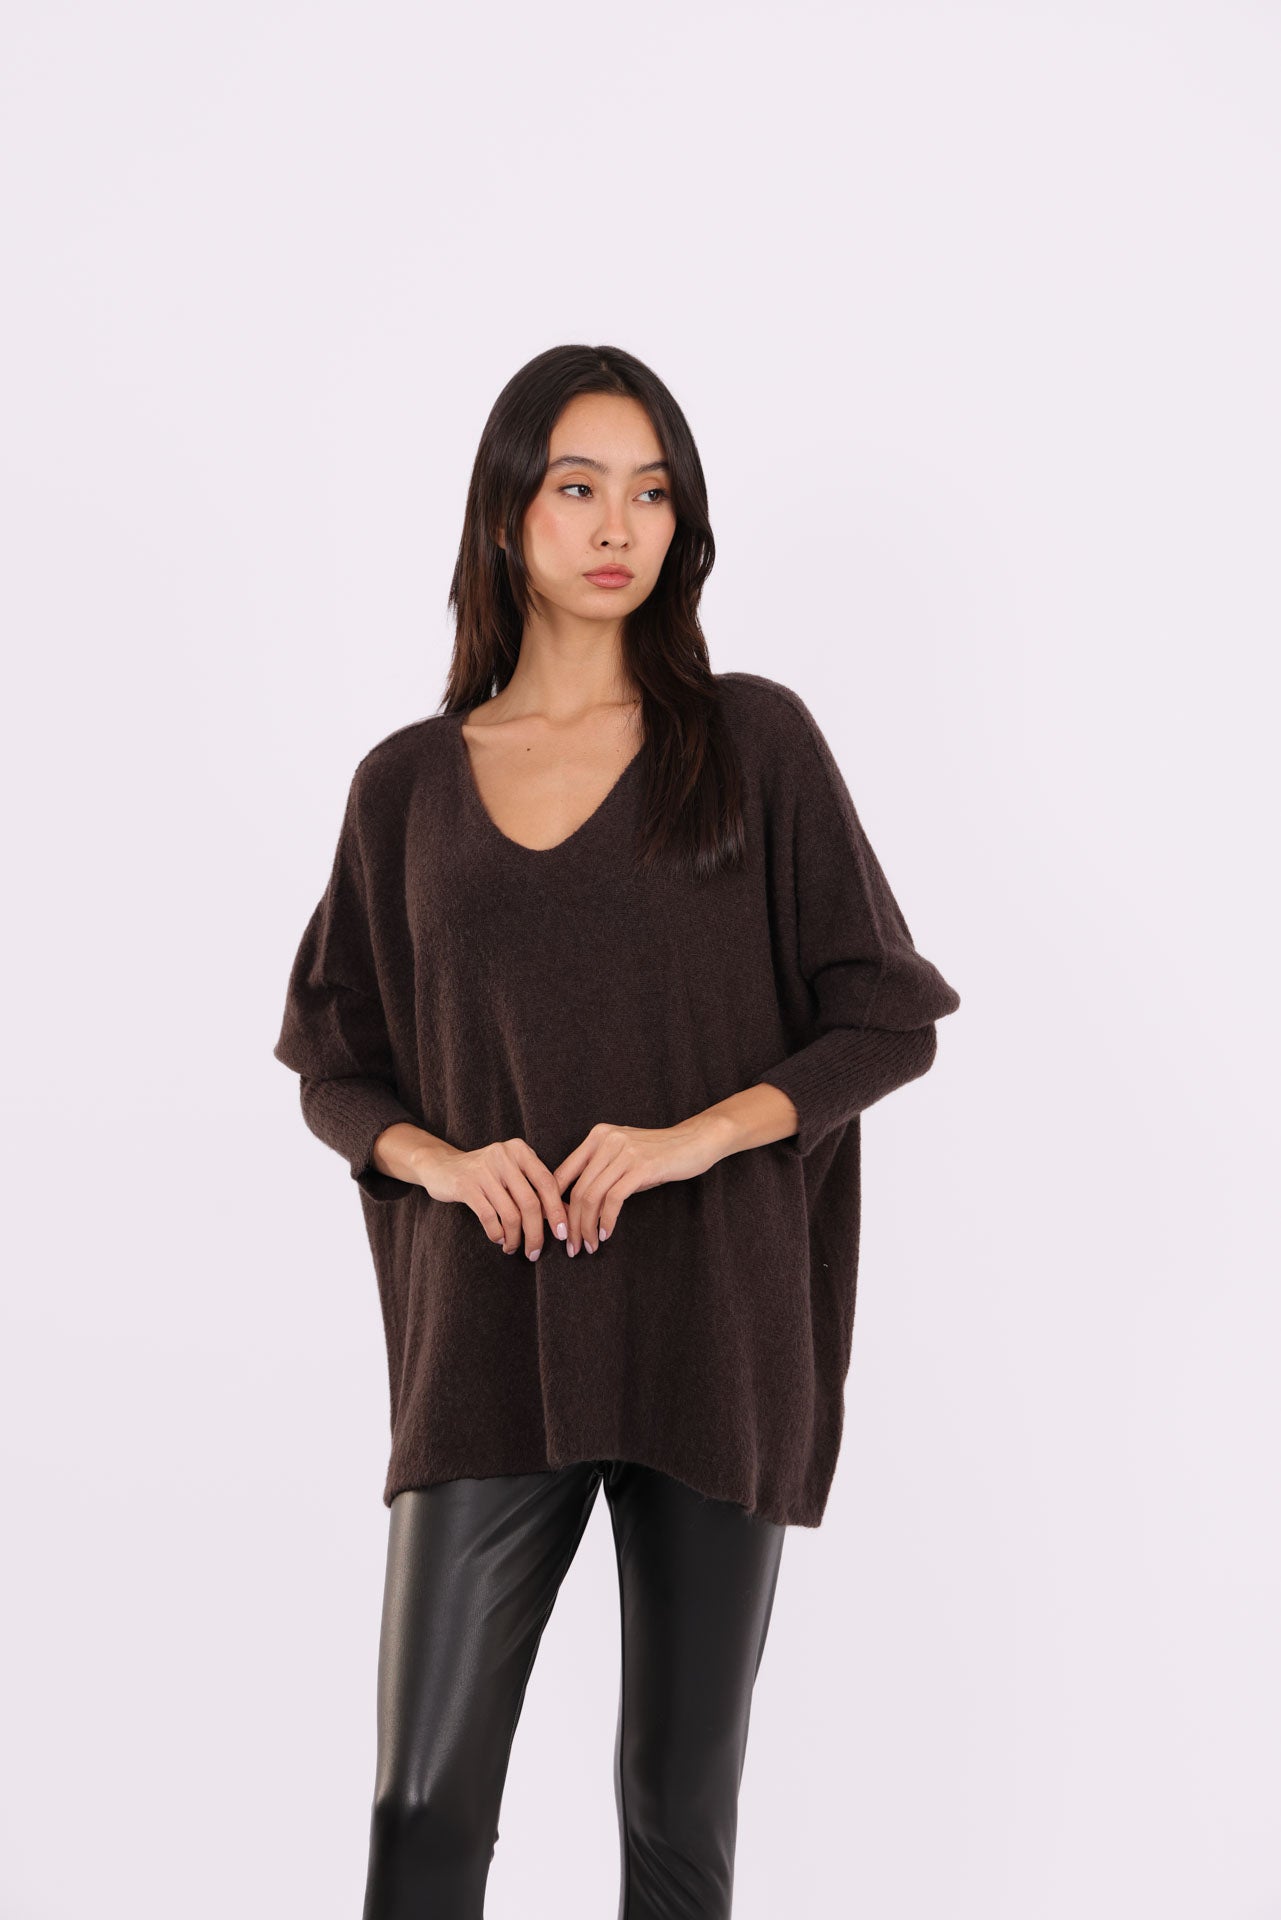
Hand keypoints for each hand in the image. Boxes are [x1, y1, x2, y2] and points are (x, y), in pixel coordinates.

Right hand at [420, 1137, 569, 1262]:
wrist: (442, 1166)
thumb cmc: (486, 1174)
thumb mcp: (513, 1174)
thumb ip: (537, 1190)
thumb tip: (566, 1215)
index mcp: (520, 1151)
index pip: (547, 1183)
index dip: (557, 1211)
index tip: (561, 1234)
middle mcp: (504, 1156)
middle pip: (531, 1203)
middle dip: (536, 1233)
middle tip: (535, 1252)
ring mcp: (484, 1170)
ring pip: (510, 1214)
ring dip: (515, 1238)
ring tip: (514, 1247)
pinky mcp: (466, 1185)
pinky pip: (489, 1218)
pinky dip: (497, 1234)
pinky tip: (499, 1239)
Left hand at [552, 1119, 721, 1257]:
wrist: (695, 1141)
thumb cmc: (659, 1154)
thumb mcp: (623, 1156)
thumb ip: (601, 1172)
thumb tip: (576, 1207)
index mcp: (597, 1136)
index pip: (563, 1173)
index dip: (555, 1205)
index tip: (559, 1229)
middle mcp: (606, 1140)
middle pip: (577, 1189)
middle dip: (572, 1223)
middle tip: (573, 1246)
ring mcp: (624, 1152)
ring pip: (592, 1196)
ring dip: (587, 1227)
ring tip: (590, 1245)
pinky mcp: (641, 1166)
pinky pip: (614, 1199)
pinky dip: (606, 1220)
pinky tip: (606, 1234)